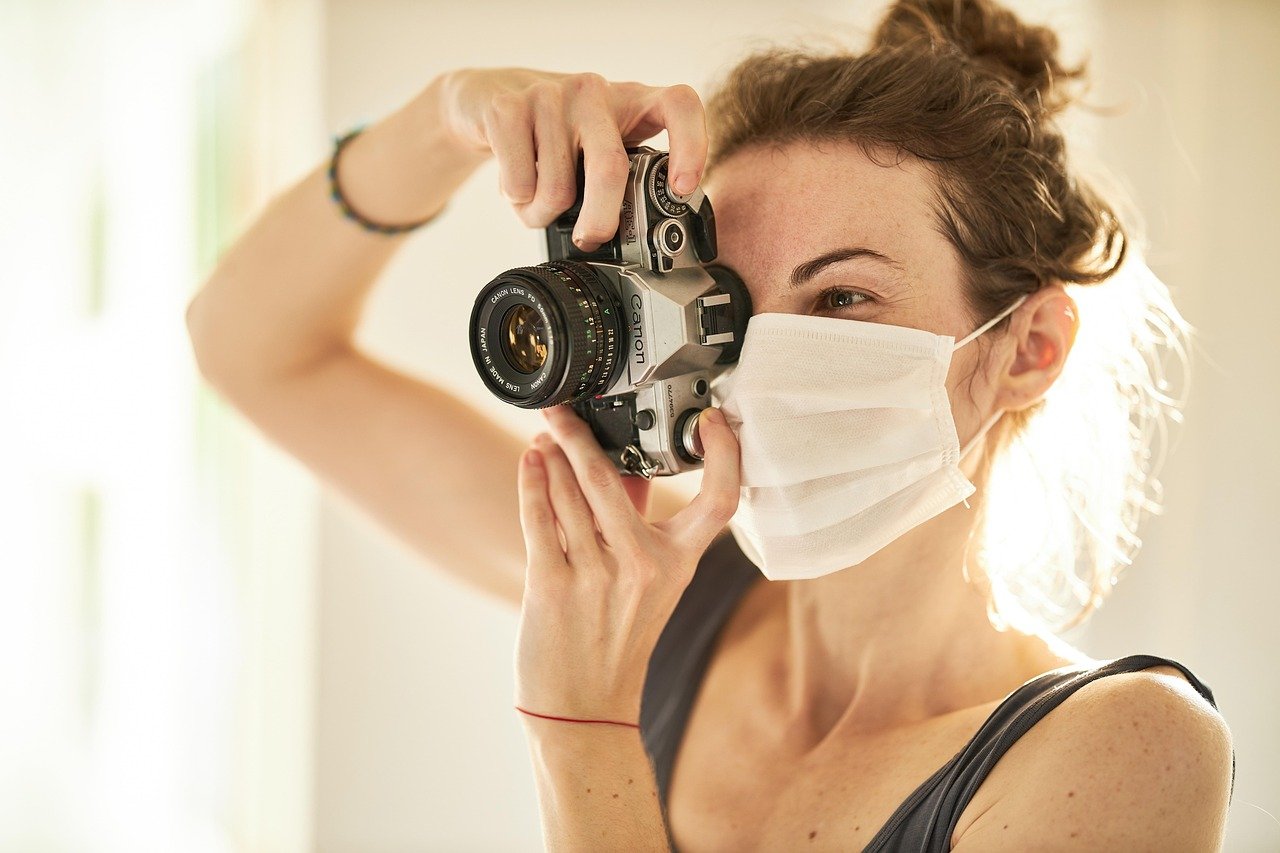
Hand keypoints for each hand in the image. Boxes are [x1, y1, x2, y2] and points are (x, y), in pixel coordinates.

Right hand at [436, 67, 707, 249]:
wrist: (486, 100)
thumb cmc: (555, 137)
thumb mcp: (597, 150)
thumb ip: (622, 181)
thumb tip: (638, 240)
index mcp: (631, 101)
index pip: (679, 104)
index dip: (690, 145)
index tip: (681, 189)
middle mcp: (594, 91)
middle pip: (610, 167)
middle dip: (601, 219)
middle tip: (592, 239)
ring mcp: (550, 95)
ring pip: (558, 188)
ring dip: (545, 216)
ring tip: (540, 204)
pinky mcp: (507, 107)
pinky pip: (520, 184)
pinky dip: (518, 202)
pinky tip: (516, 186)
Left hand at [513, 404, 739, 723]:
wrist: (585, 705)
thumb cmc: (616, 638)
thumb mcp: (649, 582)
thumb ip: (638, 522)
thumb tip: (617, 463)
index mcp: (678, 563)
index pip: (720, 501)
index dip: (726, 455)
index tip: (715, 419)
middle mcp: (642, 566)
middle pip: (610, 478)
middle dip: (579, 434)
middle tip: (563, 408)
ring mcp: (596, 576)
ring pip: (569, 493)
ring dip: (551, 456)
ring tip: (543, 435)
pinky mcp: (553, 586)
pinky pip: (540, 519)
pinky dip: (532, 483)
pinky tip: (530, 461)